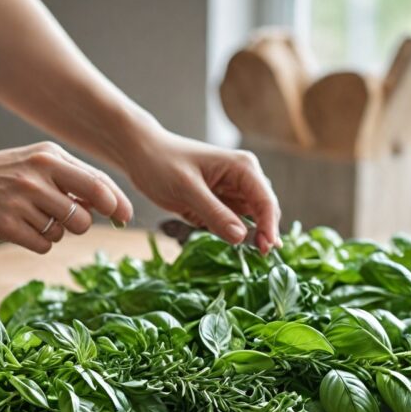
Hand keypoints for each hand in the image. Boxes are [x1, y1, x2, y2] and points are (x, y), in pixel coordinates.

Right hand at [0, 141, 132, 252]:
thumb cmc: (4, 175)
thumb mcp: (38, 163)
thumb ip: (74, 178)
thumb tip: (112, 204)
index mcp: (50, 157)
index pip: (98, 185)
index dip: (117, 205)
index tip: (125, 218)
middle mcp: (37, 176)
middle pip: (84, 217)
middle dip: (81, 223)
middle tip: (61, 216)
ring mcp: (21, 201)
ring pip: (63, 233)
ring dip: (55, 232)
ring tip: (33, 217)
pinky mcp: (6, 225)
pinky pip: (43, 245)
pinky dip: (37, 242)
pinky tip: (20, 227)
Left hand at [123, 130, 280, 253]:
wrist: (141, 155)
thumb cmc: (162, 163)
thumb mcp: (187, 189)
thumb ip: (214, 213)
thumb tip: (241, 237)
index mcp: (242, 167)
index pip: (265, 201)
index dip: (269, 226)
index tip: (266, 250)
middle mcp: (243, 178)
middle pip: (263, 212)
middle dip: (263, 233)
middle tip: (259, 257)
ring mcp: (232, 192)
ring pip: (250, 220)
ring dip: (249, 236)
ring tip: (246, 252)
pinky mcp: (220, 204)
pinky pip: (233, 224)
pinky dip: (231, 234)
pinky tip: (226, 240)